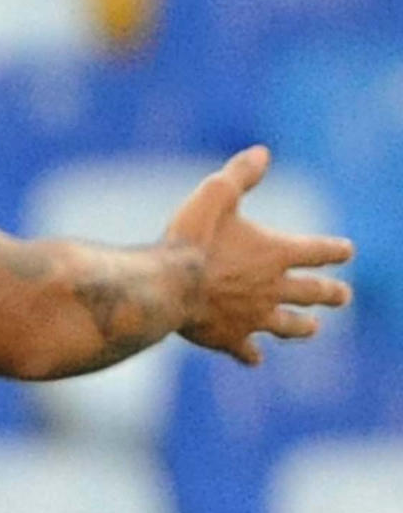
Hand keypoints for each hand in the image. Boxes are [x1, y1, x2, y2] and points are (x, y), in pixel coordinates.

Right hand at [166, 145, 354, 364]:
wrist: (166, 287)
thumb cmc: (191, 238)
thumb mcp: (215, 195)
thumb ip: (240, 175)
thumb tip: (261, 153)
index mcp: (276, 253)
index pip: (318, 251)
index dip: (334, 250)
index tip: (345, 251)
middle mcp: (273, 287)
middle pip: (313, 292)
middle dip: (331, 293)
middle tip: (343, 296)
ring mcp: (253, 316)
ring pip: (289, 324)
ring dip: (302, 326)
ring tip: (311, 328)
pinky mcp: (229, 337)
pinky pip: (245, 349)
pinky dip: (251, 354)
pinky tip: (253, 358)